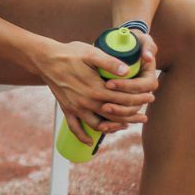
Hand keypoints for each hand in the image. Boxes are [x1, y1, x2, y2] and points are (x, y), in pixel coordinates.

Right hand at [32, 38, 155, 145]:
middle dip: (132, 117)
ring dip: (113, 128)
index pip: (122, 99)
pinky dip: (83, 137)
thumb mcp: (91, 53)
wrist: (45, 59)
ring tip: (126, 127)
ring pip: (99, 125)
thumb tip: (127, 70)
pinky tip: (91, 142)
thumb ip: (109, 62)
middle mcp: (86, 102)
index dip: (138, 99)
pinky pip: (75, 128)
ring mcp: (76, 108)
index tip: (150, 97)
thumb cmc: (69, 53)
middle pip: (114, 115)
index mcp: (96, 89)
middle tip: (144, 117)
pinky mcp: (67, 109)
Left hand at [99, 30, 159, 121]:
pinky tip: (103, 121)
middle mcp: (144, 92)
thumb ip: (148, 46)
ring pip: (129, 112)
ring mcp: (135, 98)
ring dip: (117, 114)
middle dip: (120, 105)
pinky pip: (122, 115)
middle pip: (135, 103)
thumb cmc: (136, 42)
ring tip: (102, 109)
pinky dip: (115, 119)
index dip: (126, 87)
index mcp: (149, 79)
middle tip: (103, 103)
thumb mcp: (143, 40)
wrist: (128, 47)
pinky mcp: (125, 102)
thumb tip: (148, 58)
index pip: (141, 87)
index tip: (109, 83)